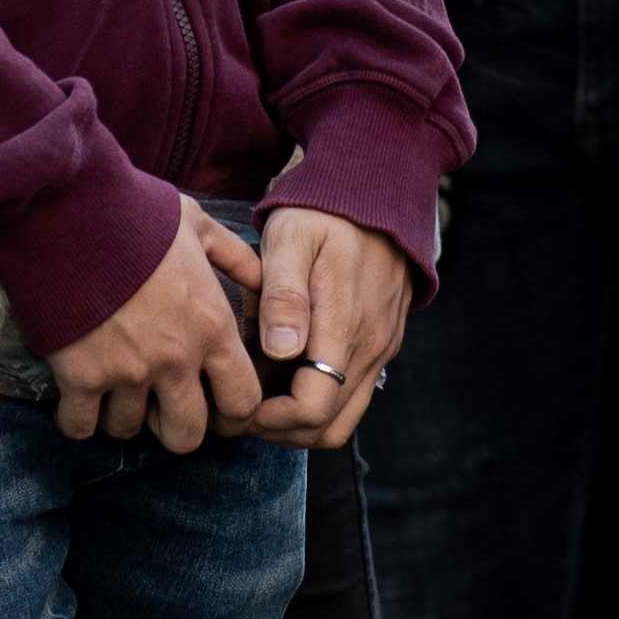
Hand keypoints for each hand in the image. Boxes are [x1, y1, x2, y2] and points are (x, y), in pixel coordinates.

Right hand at [42, 195, 268, 451]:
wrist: (68, 208)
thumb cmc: (135, 212)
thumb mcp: (198, 224)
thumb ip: (234, 256)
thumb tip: (260, 280)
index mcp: (211, 326)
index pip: (243, 402)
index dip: (232, 414)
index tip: (215, 406)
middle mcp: (175, 359)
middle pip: (186, 435)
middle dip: (175, 427)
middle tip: (160, 406)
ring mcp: (127, 372)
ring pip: (129, 430)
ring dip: (122, 415)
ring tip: (114, 390)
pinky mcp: (80, 376)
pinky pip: (81, 426)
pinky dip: (77, 419)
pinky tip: (77, 398)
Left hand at [242, 205, 416, 448]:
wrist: (379, 189)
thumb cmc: (324, 212)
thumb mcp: (292, 239)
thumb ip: (284, 295)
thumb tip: (281, 352)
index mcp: (345, 326)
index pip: (311, 409)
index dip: (268, 420)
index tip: (234, 403)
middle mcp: (371, 346)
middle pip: (326, 427)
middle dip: (278, 430)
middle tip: (238, 408)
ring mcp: (381, 347)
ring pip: (343, 418)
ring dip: (300, 421)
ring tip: (260, 396)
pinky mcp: (384, 341)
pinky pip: (354, 393)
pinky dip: (320, 401)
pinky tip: (286, 375)